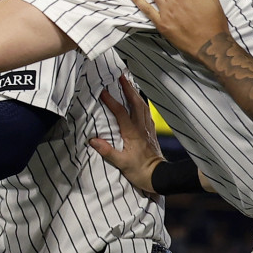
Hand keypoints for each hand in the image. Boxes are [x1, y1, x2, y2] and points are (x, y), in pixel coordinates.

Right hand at [88, 73, 164, 197]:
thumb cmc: (140, 171)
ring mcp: (148, 129)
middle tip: (120, 77)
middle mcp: (141, 128)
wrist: (160, 176)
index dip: (112, 101)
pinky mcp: (151, 132)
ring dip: (135, 93)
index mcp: (133, 133)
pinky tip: (139, 102)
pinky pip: (146, 113)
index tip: (102, 91)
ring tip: (128, 84)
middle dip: (128, 89)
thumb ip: (107, 151)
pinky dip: (141, 103)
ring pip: (142, 106)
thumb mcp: (121, 163)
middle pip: (135, 103)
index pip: (121, 113)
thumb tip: (92, 140)